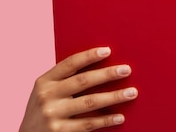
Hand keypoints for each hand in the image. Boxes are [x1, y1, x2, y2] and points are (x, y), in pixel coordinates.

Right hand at [19, 47, 137, 131]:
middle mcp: (47, 96)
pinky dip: (106, 120)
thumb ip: (64, 80)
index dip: (89, 56)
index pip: (69, 64)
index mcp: (44, 81)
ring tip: (131, 92)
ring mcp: (52, 115)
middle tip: (126, 70)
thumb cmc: (44, 110)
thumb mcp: (45, 92)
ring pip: (89, 102)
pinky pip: (88, 124)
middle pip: (83, 81)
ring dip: (114, 96)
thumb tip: (99, 66)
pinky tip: (120, 117)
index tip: (108, 50)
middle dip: (107, 74)